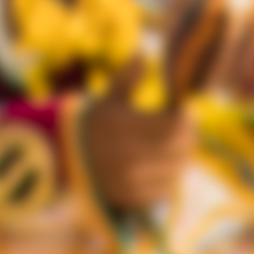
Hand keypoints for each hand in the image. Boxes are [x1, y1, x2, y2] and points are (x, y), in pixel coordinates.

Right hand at [76, 86, 190, 215]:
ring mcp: (134, 183)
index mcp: (127, 130)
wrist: (66, 159)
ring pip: (177, 171)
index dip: (186, 117)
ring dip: (181, 156)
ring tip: (174, 143)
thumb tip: (144, 54)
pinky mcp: (135, 199)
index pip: (176, 127)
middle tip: (185, 125)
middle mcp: (132, 159)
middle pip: (180, 150)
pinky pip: (166, 189)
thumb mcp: (108, 97)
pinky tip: (164, 163)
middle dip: (188, 135)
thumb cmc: (92, 123)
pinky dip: (170, 176)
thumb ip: (128, 77)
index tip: (183, 108)